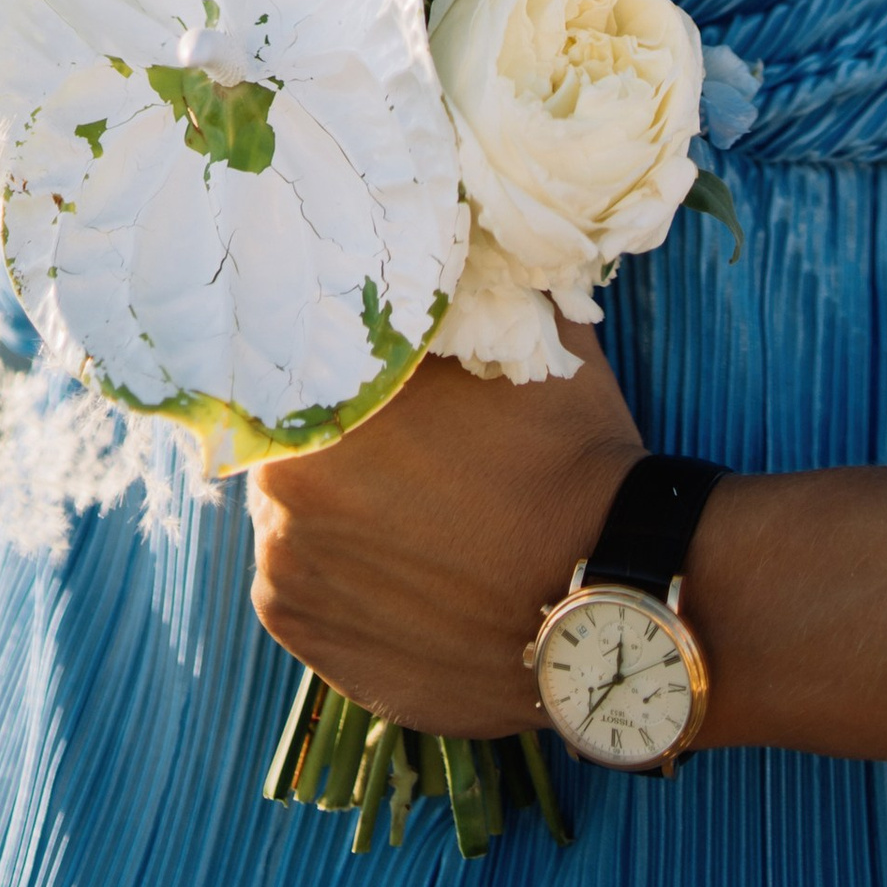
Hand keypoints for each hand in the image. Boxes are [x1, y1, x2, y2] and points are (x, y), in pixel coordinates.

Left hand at [245, 331, 643, 730]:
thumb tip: (438, 244)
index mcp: (316, 406)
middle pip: (292, 440)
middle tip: (405, 440)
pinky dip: (348, 573)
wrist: (609, 598)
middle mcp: (278, 498)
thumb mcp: (521, 334)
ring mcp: (285, 578)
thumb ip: (459, 295)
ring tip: (418, 509)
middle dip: (338, 435)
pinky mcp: (309, 643)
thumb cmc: (564, 456)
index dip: (338, 359)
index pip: (296, 359)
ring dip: (338, 506)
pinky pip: (310, 585)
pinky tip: (412, 564)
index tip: (378, 367)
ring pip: (296, 514)